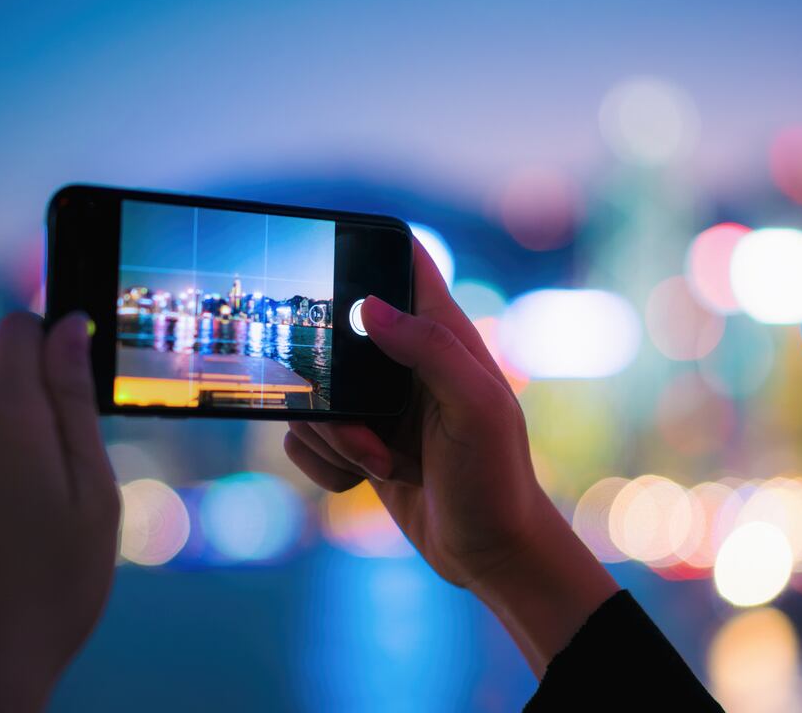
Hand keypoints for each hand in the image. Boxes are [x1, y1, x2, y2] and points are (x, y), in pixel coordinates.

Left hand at [0, 312, 120, 711]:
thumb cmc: (55, 582)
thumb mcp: (93, 489)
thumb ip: (75, 401)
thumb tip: (70, 327)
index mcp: (6, 417)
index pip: (19, 333)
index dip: (51, 347)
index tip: (72, 391)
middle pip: (0, 398)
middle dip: (32, 431)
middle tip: (59, 501)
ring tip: (21, 537)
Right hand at [284, 243, 617, 673]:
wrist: (489, 555)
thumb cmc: (494, 479)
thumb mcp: (474, 409)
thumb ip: (430, 350)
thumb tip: (367, 306)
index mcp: (443, 336)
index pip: (403, 262)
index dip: (366, 247)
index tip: (326, 257)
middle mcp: (406, 363)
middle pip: (333, 334)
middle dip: (327, 380)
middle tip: (358, 417)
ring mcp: (378, 404)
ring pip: (313, 392)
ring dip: (333, 434)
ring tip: (380, 461)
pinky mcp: (358, 444)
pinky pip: (307, 436)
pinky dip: (323, 462)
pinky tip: (362, 479)